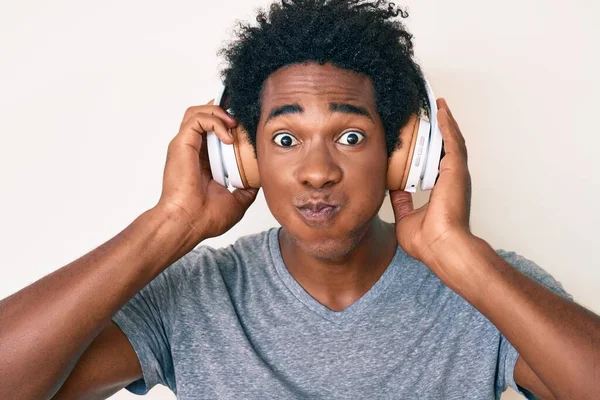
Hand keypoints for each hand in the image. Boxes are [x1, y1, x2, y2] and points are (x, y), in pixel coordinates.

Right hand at [155, 101, 257, 241]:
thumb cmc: (206, 218)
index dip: (227, 121)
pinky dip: (215, 122)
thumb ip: (247, 187)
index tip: (246, 124)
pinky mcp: (181, 144)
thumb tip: (261, 180)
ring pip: (197, 111)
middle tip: (241, 116)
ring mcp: (185, 146)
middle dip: (223, 109)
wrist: (190, 223)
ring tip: (235, 123)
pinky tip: (228, 136)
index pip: (212, 131)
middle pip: (203, 115)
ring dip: (218, 111)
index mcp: (203, 161)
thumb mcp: (237, 200)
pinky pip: (197, 119)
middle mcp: (192, 151)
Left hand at [390, 98, 472, 265]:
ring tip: (436, 103)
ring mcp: (456, 173)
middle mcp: (452, 179)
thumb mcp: (405, 216)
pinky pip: (452, 140)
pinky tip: (440, 109)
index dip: (430, 146)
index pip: (435, 161)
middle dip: (439, 128)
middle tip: (431, 109)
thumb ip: (401, 201)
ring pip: (451, 139)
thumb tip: (392, 188)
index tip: (422, 134)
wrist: (440, 247)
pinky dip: (447, 123)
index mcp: (442, 189)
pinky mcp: (457, 170)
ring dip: (444, 120)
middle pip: (446, 146)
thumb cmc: (427, 240)